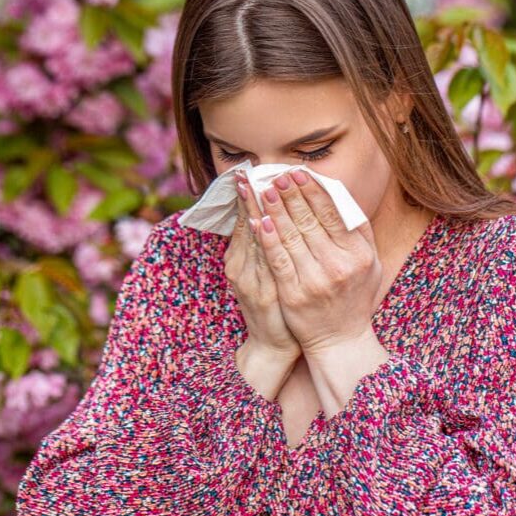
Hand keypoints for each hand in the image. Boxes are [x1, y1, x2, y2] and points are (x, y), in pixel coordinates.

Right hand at [223, 169, 300, 361]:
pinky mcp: (263, 293)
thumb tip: (271, 213)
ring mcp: (250, 280)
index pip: (243, 219)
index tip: (246, 171)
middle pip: (243, 225)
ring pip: (251, 240)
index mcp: (240, 258)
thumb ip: (266, 244)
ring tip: (255, 187)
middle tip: (247, 171)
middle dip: (246, 197)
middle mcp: (240, 266)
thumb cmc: (276, 304)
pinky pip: (264, 261)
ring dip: (253, 212)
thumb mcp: (266, 271)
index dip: (244, 195)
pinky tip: (263, 224)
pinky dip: (263, 242)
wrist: (274, 344)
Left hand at [249, 167, 381, 356]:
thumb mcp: (371, 264)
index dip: (314, 191)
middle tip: (276, 174)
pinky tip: (258, 221)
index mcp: (359, 255)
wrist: (340, 340)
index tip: (300, 172)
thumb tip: (341, 195)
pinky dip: (267, 239)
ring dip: (275, 209)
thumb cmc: (355, 297)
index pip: (333, 214)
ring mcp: (314, 280)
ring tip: (263, 189)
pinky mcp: (292, 294)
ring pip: (290, 236)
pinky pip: (277, 260)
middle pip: (309, 221)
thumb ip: (359, 232)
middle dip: (291, 194)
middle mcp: (338, 266)